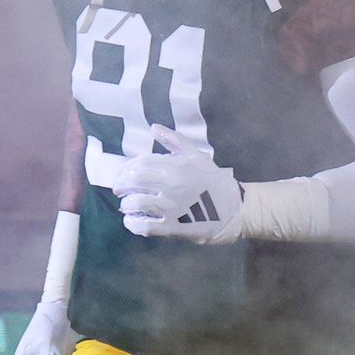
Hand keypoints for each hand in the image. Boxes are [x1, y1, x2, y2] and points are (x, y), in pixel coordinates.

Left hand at [112, 124, 243, 243]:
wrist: (235, 208)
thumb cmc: (214, 181)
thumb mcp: (197, 155)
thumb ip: (174, 140)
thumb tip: (154, 127)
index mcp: (175, 165)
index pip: (140, 163)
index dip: (126, 169)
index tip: (122, 175)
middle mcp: (171, 184)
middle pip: (134, 182)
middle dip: (121, 186)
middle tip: (119, 191)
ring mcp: (172, 206)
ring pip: (136, 203)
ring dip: (127, 206)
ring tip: (127, 207)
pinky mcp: (173, 227)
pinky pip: (146, 226)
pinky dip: (133, 224)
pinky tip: (132, 222)